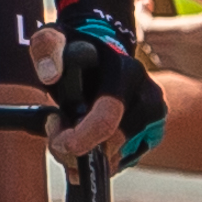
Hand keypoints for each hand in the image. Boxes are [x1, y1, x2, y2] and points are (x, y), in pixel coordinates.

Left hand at [34, 0, 160, 164]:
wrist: (104, 59)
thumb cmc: (77, 51)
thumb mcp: (54, 39)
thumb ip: (46, 47)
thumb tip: (50, 75)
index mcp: (127, 72)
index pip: (107, 117)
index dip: (80, 138)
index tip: (59, 141)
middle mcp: (148, 96)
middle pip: (112, 144)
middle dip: (75, 151)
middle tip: (55, 136)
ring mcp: (154, 118)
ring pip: (116, 158)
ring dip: (85, 158)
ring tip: (69, 134)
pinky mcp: (152, 135)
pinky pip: (122, 162)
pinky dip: (100, 161)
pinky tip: (87, 142)